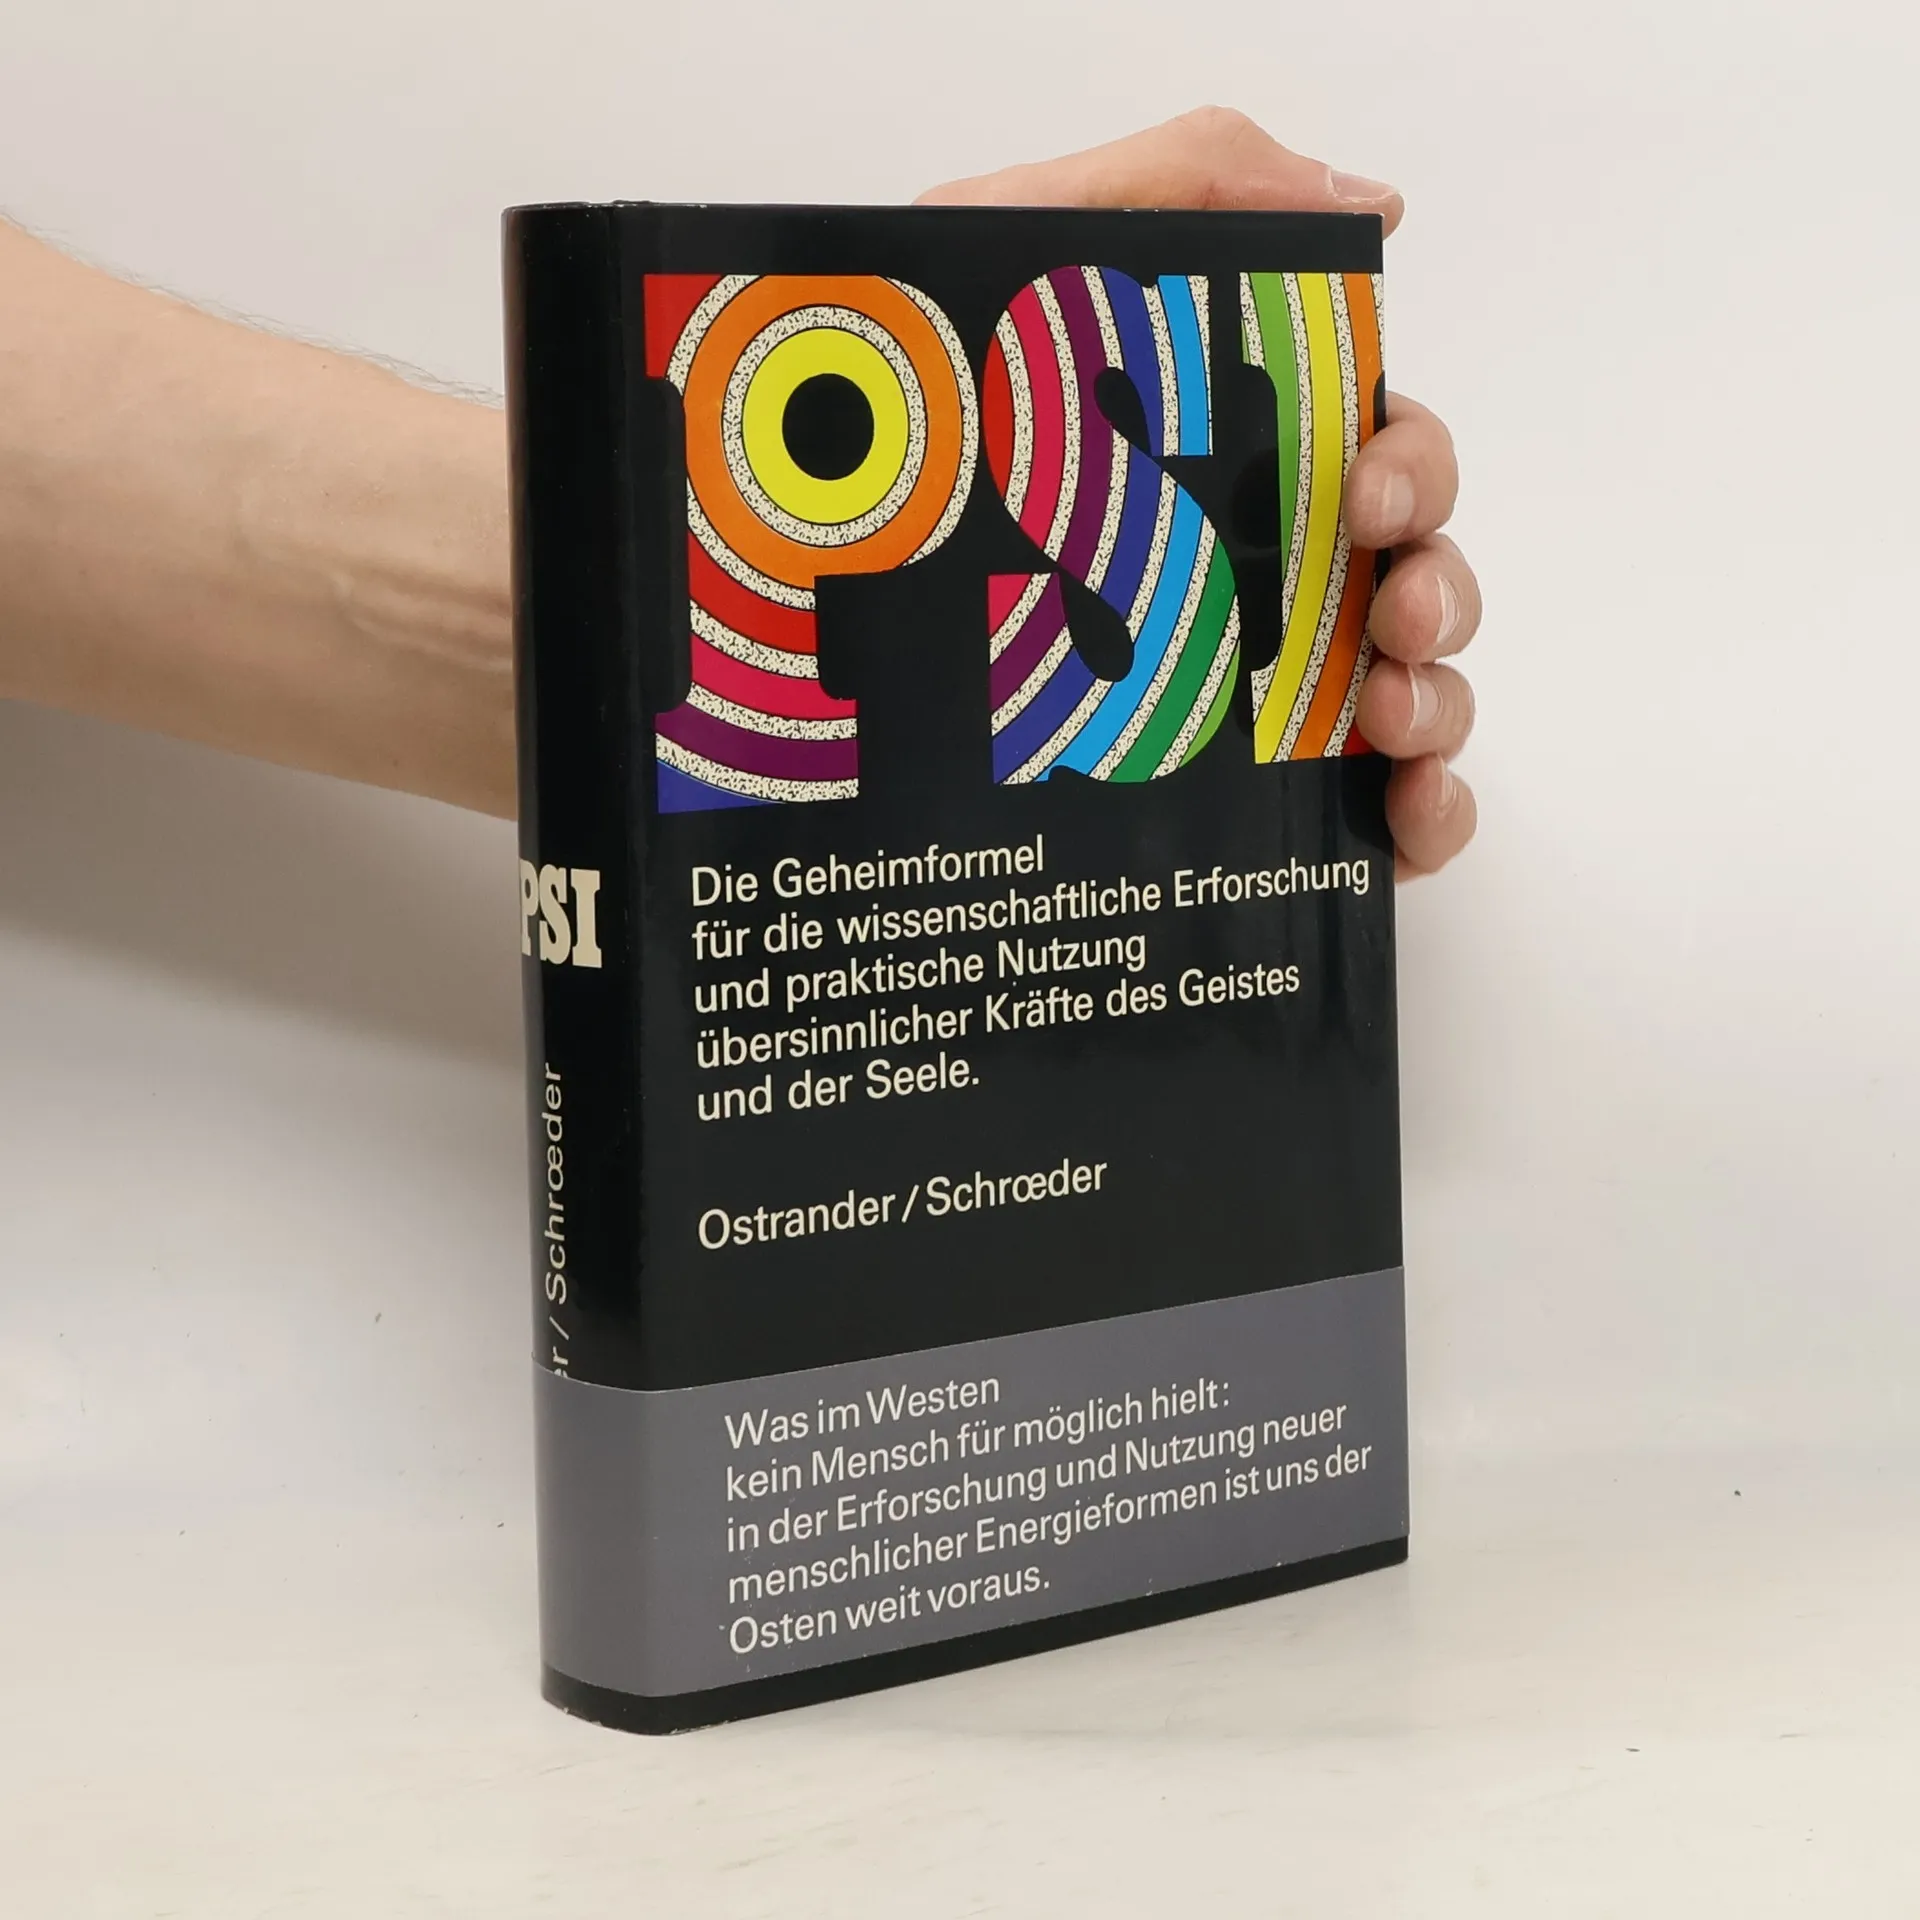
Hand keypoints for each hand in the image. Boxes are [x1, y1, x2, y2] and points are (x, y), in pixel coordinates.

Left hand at [920, 107, 1479, 876]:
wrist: (768, 569)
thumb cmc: (892, 412)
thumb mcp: (1015, 255)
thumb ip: (1180, 190)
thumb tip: (1371, 206)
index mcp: (1231, 458)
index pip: (1381, 450)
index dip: (1413, 468)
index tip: (1372, 499)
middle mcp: (1250, 571)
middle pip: (1411, 575)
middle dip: (1437, 593)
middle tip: (1391, 623)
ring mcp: (1234, 689)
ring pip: (1403, 691)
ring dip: (1439, 705)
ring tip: (1389, 727)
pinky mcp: (1214, 792)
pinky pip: (1352, 811)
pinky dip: (1420, 817)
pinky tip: (1406, 824)